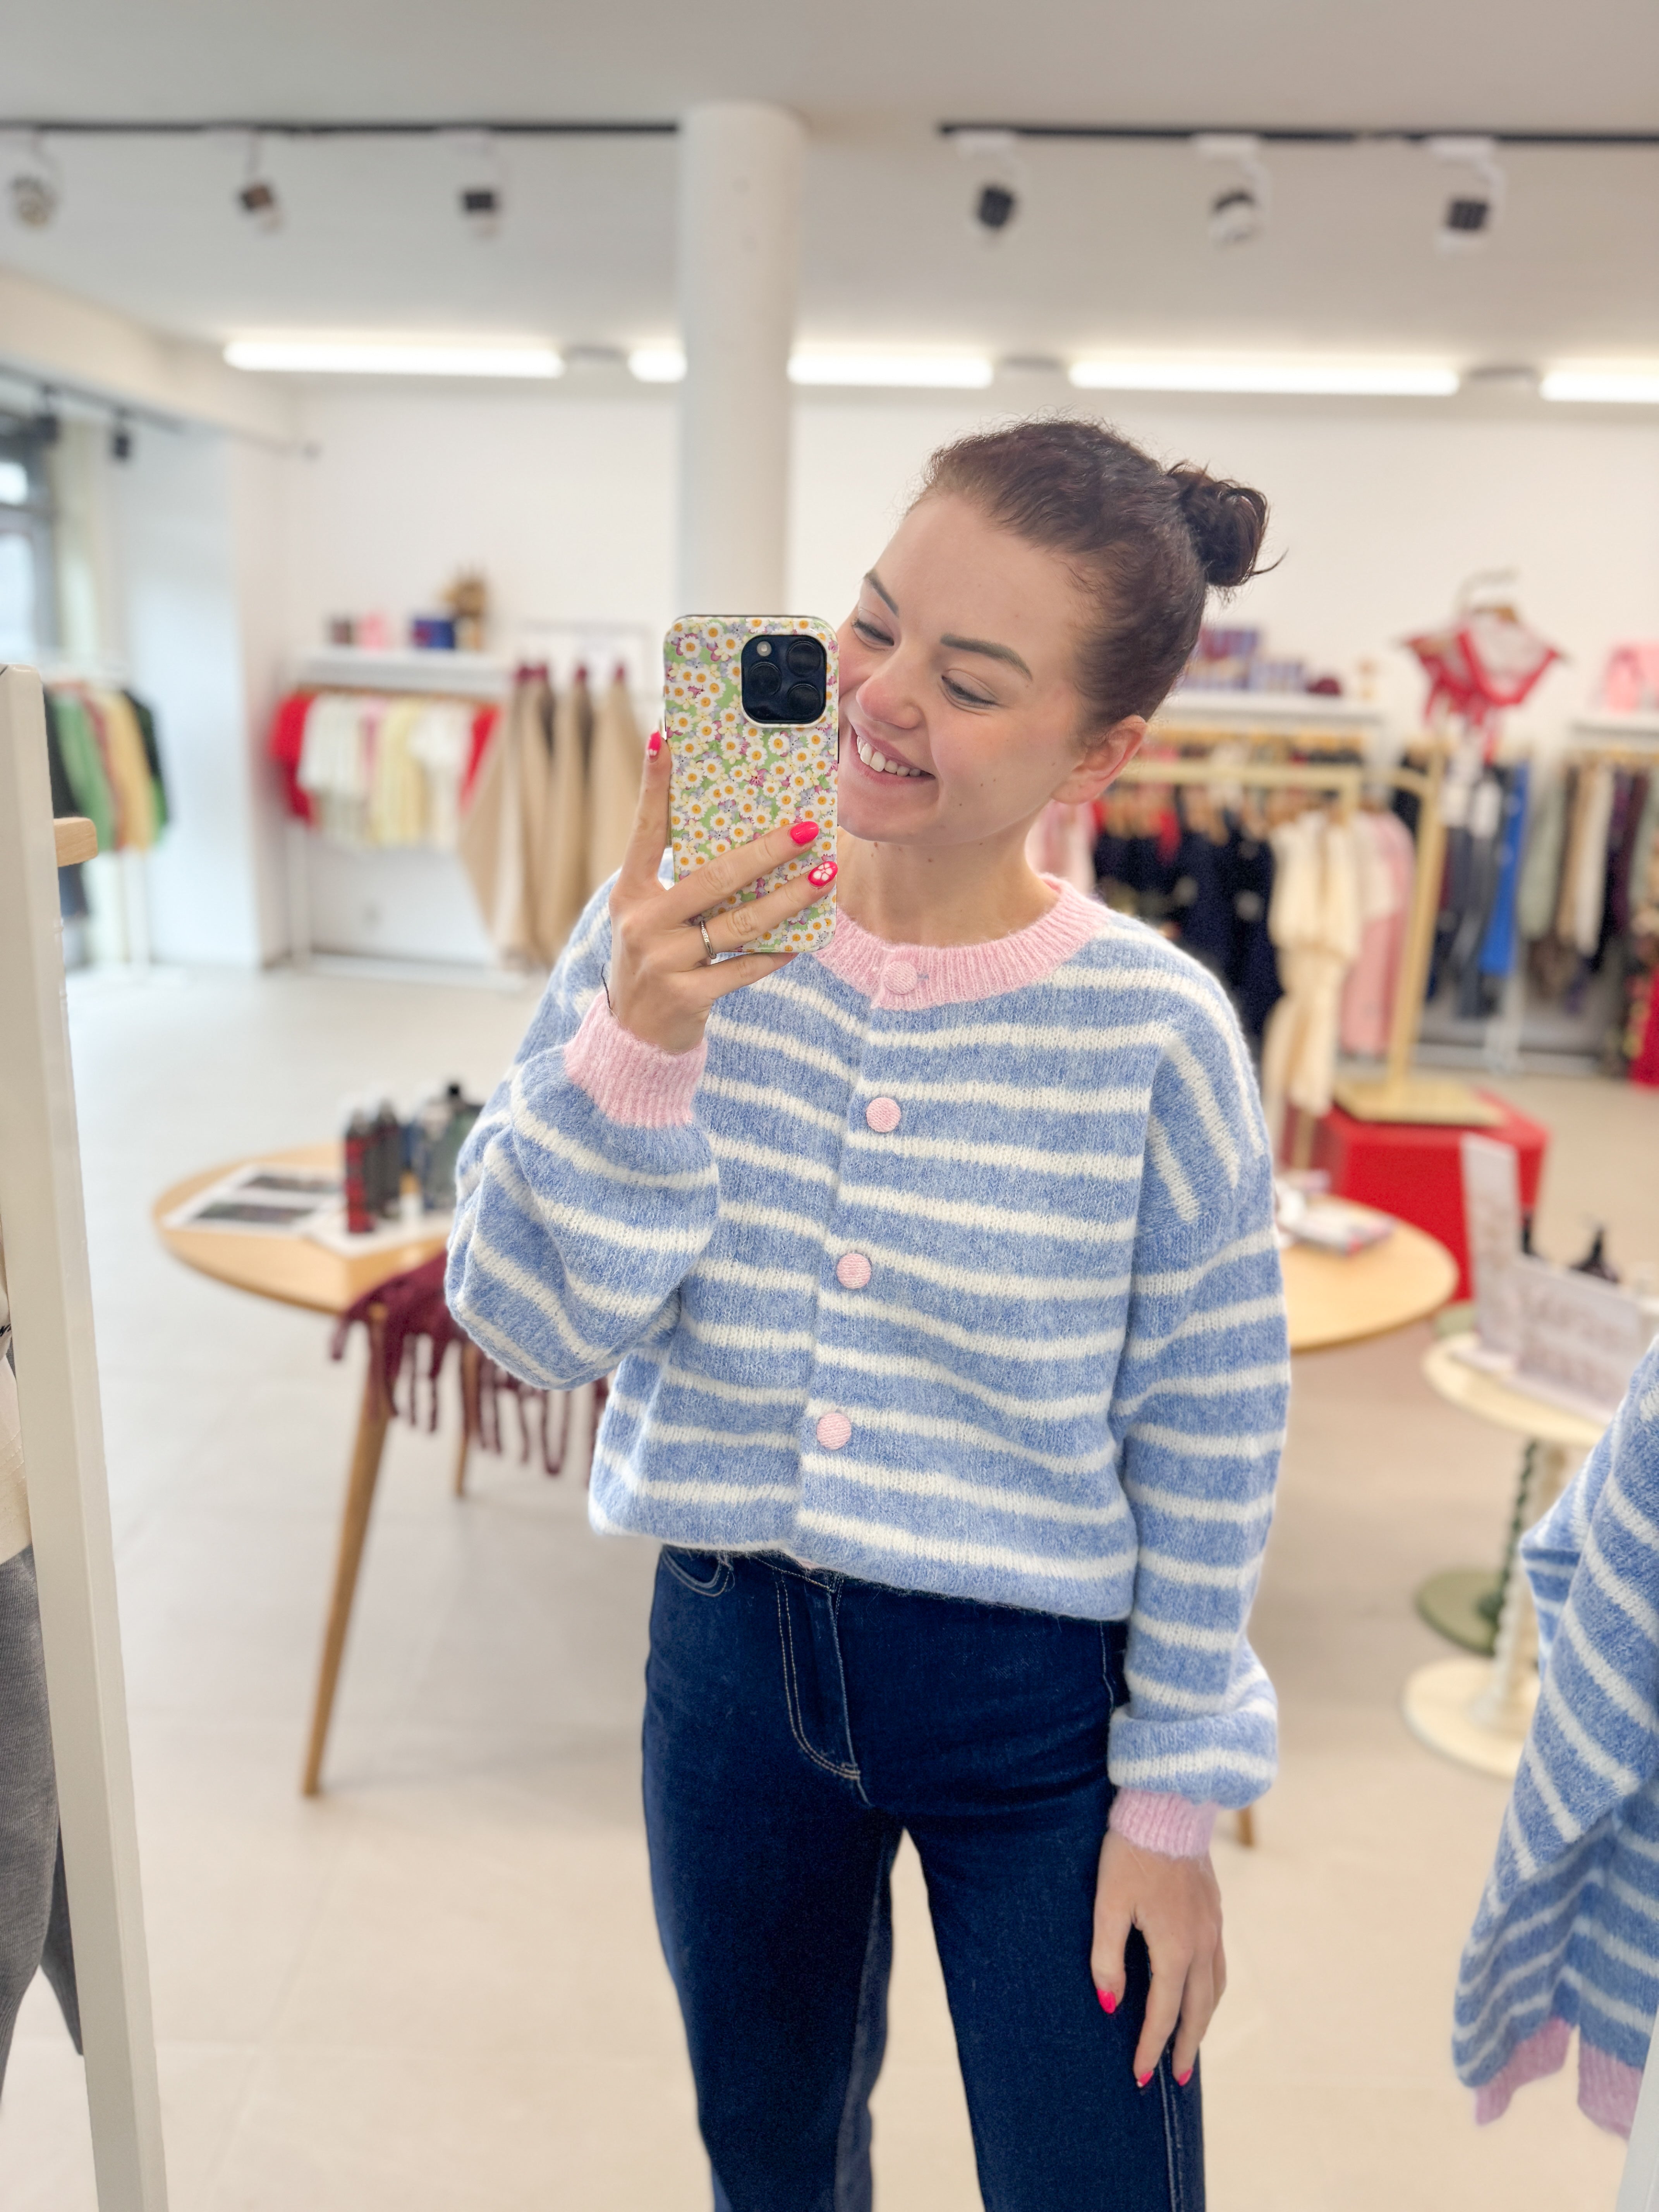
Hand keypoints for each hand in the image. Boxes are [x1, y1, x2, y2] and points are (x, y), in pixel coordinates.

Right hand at [608, 734, 834, 1054]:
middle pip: (714, 876)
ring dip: (789, 899)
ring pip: (739, 923)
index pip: (645, 829)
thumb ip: (681, 880)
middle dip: (765, 851)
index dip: (654, 785)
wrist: (633, 1033)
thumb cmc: (654, 957)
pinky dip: (776, 953)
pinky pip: (743, 968)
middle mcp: (642, 921)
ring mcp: (663, 960)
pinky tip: (804, 938)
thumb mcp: (651, 914)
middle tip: (807, 829)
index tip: (668, 738)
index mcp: (630, 891)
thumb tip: (742, 837)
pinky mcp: (686, 995)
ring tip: (825, 877)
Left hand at [1091, 1829, 1225, 2087]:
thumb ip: (1107, 1957)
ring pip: (1215, 1987)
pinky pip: (1219, 1963)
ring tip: (1191, 2042)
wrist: (1167, 1807)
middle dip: (1186, 2046)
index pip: (1163, 2012)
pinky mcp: (1214, 1910)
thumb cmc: (1131, 1853)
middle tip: (1178, 2078)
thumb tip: (1109, 2005)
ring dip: (1204, 2020)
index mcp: (1174, 1946)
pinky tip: (1201, 1990)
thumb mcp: (1108, 1904)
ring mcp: (1213, 1926)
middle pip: (1199, 2009)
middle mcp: (1201, 1942)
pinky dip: (1211, 1989)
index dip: (1151, 2046)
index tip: (1141, 2075)